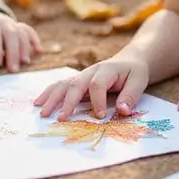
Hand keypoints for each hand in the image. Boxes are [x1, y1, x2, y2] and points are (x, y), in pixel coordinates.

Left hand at [0, 7, 41, 71]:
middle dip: (13, 52)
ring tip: (24, 63)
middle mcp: (2, 21)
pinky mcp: (18, 26)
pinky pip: (29, 30)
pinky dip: (35, 40)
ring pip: (21, 33)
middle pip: (11, 34)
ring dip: (24, 48)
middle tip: (13, 70)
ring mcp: (12, 23)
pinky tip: (39, 51)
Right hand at [34, 53, 149, 120]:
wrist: (129, 59)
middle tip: (61, 119)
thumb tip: (122, 111)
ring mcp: (81, 76)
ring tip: (42, 111)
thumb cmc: (134, 72)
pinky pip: (60, 85)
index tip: (100, 117)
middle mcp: (90, 71)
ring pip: (63, 84)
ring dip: (52, 98)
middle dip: (67, 102)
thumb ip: (130, 95)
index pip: (97, 85)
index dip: (97, 101)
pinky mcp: (77, 81)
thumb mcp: (139, 81)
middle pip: (75, 84)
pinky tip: (38, 103)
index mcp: (106, 70)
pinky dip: (48, 93)